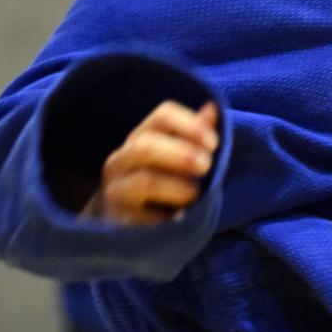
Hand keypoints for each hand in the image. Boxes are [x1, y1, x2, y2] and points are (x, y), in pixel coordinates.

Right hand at [77, 100, 218, 224]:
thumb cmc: (159, 183)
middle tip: (206, 166)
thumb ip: (195, 135)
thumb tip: (213, 107)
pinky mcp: (119, 221)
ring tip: (195, 196)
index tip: (214, 144)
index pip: (162, 116)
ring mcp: (116, 191)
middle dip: (182, 154)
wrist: (121, 223)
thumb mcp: (177, 156)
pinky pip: (145, 219)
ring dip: (180, 188)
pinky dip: (169, 218)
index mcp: (141, 137)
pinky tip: (180, 219)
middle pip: (145, 146)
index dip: (191, 125)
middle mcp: (122, 160)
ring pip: (145, 182)